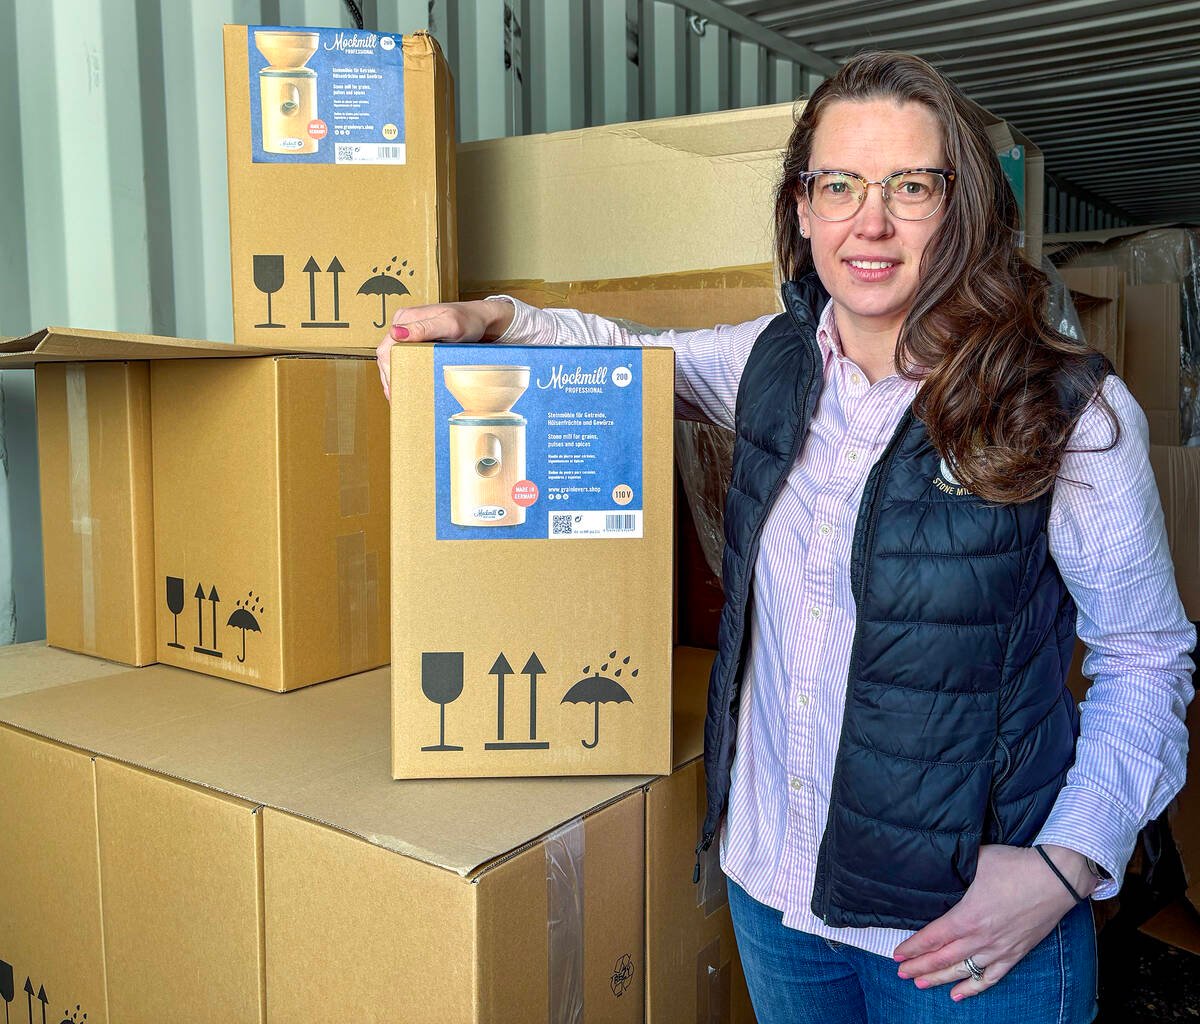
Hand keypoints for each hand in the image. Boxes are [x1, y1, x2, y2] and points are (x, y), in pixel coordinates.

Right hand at [375, 299, 514, 399]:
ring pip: (395, 358)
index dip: (388, 372)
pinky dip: (405, 372)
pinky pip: (406, 357)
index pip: (386, 349)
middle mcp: (404, 324)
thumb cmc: (469, 320)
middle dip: (390, 377)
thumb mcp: (449, 324)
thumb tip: (395, 332)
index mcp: (404, 318)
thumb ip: (423, 328)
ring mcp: (411, 333)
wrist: (483, 320)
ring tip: (400, 397)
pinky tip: (409, 385)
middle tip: (397, 399)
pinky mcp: (419, 340)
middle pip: (388, 356)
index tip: (394, 390)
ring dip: (395, 377)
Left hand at [892, 844, 1095, 1001]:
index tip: (897, 954)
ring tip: (920, 983)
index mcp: (967, 916)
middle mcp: (980, 938)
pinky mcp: (1015, 954)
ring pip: (962, 971)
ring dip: (938, 979)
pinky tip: (958, 994)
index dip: (913, 948)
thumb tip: (936, 861)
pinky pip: (990, 977)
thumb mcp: (977, 860)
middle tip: (900, 972)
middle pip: (942, 959)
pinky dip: (973, 988)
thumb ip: (955, 867)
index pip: (932, 938)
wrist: (1055, 878)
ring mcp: (998, 949)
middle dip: (919, 967)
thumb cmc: (1014, 865)